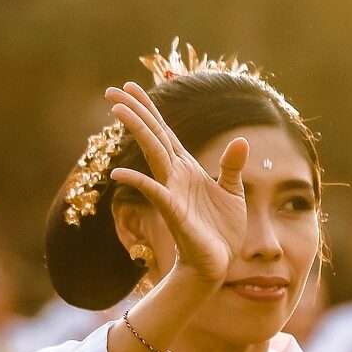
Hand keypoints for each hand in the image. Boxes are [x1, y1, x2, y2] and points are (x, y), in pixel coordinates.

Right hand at [106, 82, 247, 285]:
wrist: (216, 265)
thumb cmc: (221, 231)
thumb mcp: (233, 192)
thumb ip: (232, 165)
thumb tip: (241, 140)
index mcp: (186, 168)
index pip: (164, 131)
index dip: (149, 108)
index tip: (131, 86)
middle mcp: (175, 176)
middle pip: (153, 136)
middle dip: (134, 112)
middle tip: (111, 90)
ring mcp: (171, 192)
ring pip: (152, 154)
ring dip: (136, 131)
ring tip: (117, 110)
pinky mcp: (174, 212)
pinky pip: (154, 192)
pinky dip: (138, 181)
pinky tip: (119, 172)